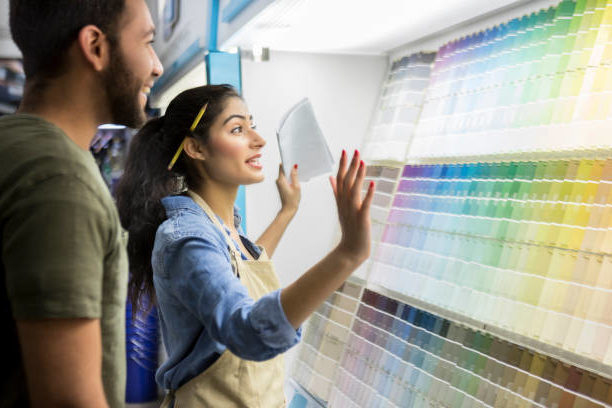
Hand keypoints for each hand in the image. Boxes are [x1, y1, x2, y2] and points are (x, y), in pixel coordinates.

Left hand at [276, 164, 300, 215]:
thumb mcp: (296, 186)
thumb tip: (294, 167)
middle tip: (297, 167)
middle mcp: (278, 181)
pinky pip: (285, 178)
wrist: (288, 209)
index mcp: (281, 180)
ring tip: (297, 174)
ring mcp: (279, 183)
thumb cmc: (293, 200)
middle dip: (290, 167)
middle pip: (283, 169)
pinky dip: (290, 177)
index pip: (282, 167)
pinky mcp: (281, 185)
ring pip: (284, 174)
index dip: (287, 162)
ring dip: (290, 173)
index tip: (292, 160)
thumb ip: (295, 176)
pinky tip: (295, 180)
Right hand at [329, 150, 373, 264]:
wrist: (350, 250)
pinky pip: (365, 204)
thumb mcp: (341, 207)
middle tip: (355, 150)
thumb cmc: (348, 228)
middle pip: (346, 182)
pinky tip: (373, 183)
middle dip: (350, 166)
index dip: (342, 165)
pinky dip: (369, 194)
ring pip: (354, 190)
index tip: (345, 151)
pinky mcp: (362, 218)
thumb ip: (336, 191)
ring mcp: (352, 211)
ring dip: (358, 176)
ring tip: (362, 162)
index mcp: (340, 200)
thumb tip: (330, 177)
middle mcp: (345, 203)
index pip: (339, 179)